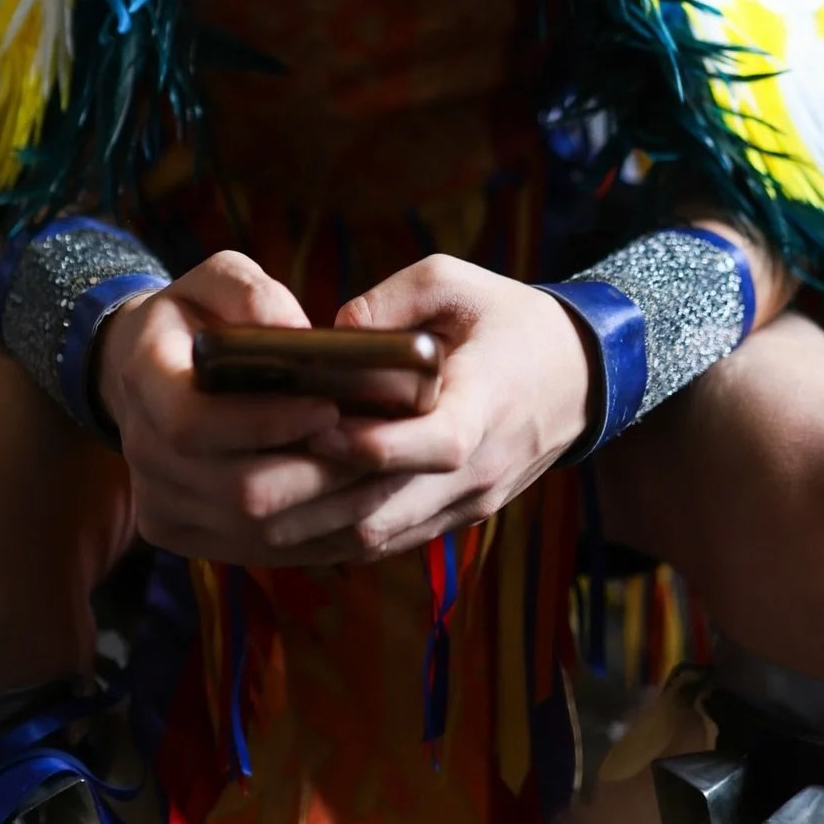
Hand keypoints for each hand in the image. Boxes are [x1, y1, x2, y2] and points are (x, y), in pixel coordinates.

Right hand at [96, 251, 373, 564]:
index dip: (267, 423)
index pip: (196, 424)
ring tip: (384, 474)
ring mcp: (158, 503)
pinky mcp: (182, 534)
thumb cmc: (195, 315)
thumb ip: (251, 293)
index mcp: (145, 379)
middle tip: (380, 447)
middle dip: (318, 474)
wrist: (144, 369)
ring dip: (330, 509)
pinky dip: (319, 533)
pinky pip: (261, 551)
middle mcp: (142, 451)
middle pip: (239, 491)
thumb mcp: (216, 279)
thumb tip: (300, 334)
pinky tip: (359, 502)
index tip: (330, 406)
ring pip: (258, 531)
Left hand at [259, 256, 592, 562]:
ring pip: (381, 535)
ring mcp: (469, 502)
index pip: (437, 443)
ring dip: (314, 526)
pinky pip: (388, 541)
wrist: (577, 376)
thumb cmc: (507, 318)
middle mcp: (480, 467)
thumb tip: (333, 329)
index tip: (319, 424)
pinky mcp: (455, 519)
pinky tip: (282, 520)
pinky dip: (333, 536)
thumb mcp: (456, 282)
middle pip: (391, 504)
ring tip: (246, 501)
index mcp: (490, 402)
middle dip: (315, 495)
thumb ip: (393, 299)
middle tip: (246, 473)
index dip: (376, 444)